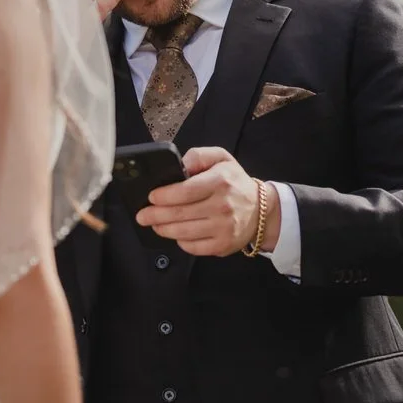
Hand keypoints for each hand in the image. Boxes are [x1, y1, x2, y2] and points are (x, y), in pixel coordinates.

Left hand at [135, 147, 279, 256]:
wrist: (260, 210)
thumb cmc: (235, 182)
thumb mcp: (221, 158)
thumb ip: (199, 155)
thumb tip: (181, 164)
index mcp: (220, 182)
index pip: (185, 192)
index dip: (164, 196)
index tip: (151, 197)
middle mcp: (223, 206)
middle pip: (180, 214)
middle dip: (155, 215)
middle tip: (142, 215)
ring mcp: (223, 228)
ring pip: (183, 232)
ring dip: (163, 229)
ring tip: (154, 224)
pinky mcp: (222, 245)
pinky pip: (193, 247)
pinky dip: (180, 242)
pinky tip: (175, 234)